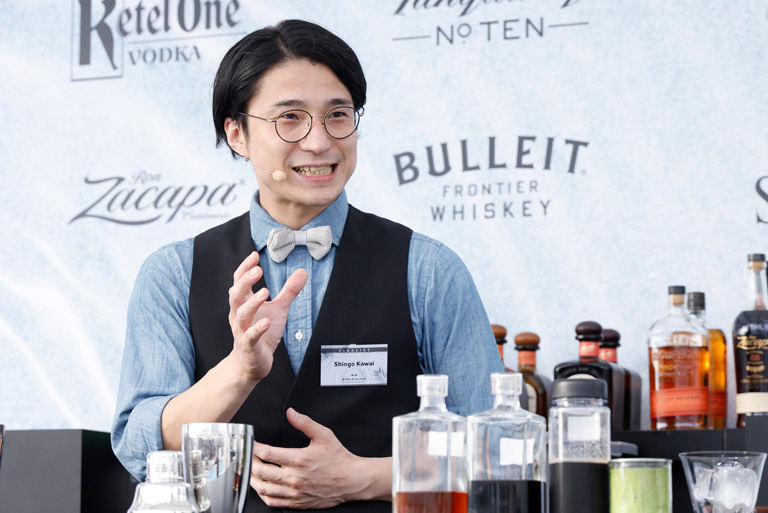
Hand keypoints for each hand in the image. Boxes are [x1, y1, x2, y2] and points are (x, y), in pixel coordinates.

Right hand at [228, 251, 307, 381]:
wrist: (252, 362)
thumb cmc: (262, 331)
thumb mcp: (278, 309)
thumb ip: (289, 291)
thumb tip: (303, 272)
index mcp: (244, 303)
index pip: (239, 282)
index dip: (245, 268)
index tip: (254, 255)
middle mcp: (239, 315)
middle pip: (236, 295)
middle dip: (245, 281)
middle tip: (258, 270)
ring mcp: (242, 330)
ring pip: (242, 314)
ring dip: (253, 302)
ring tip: (265, 291)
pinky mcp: (248, 345)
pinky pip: (250, 336)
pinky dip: (258, 329)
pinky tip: (267, 322)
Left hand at [250, 408, 390, 508]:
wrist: (352, 480)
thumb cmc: (339, 459)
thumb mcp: (324, 435)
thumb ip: (305, 423)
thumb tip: (291, 413)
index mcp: (299, 459)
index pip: (267, 453)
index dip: (254, 447)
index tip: (252, 443)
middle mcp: (295, 477)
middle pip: (260, 472)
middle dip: (250, 461)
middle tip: (248, 455)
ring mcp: (295, 492)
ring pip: (263, 489)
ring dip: (253, 479)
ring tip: (251, 471)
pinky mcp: (297, 502)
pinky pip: (273, 501)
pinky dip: (263, 495)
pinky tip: (262, 487)